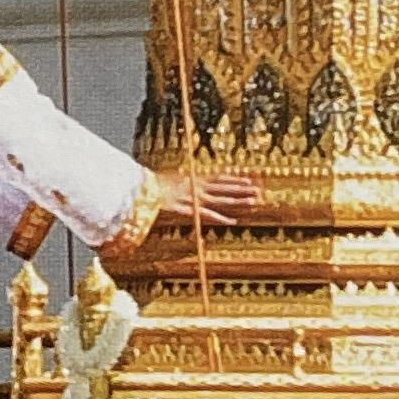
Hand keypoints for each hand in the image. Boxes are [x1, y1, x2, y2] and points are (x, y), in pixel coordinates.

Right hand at [147, 175, 265, 236]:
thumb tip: (185, 183)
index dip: (233, 179)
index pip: (218, 178)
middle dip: (241, 188)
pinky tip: (232, 221)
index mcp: (193, 179)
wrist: (141, 189)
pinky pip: (206, 214)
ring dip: (237, 200)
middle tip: (257, 189)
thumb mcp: (170, 181)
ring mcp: (194, 197)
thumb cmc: (152, 185)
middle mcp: (196, 187)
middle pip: (223, 187)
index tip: (247, 179)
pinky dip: (219, 218)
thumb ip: (180, 182)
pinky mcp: (188, 208)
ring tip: (253, 201)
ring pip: (220, 198)